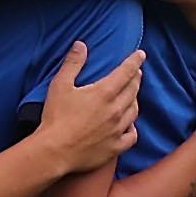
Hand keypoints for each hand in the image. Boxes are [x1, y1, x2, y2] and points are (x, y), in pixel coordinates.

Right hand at [34, 41, 143, 174]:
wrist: (55, 151)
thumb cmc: (55, 118)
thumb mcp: (60, 85)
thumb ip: (72, 63)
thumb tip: (81, 45)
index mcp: (104, 93)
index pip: (126, 72)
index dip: (135, 61)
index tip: (141, 55)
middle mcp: (116, 110)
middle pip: (133, 90)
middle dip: (135, 79)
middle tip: (136, 73)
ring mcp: (117, 130)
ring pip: (134, 111)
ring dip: (134, 100)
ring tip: (131, 96)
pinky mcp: (115, 147)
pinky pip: (132, 136)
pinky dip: (132, 128)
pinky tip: (129, 125)